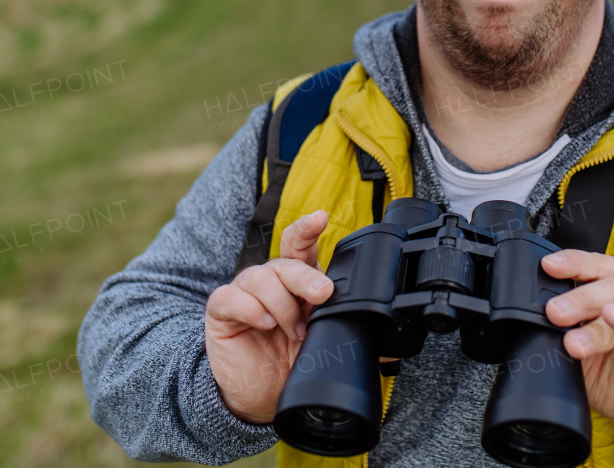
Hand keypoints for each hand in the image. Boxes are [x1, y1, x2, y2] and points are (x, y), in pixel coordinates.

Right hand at [205, 210, 333, 423]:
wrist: (261, 397)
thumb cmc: (292, 362)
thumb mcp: (325, 345)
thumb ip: (351, 333)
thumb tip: (392, 340)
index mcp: (297, 281)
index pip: (300, 245)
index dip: (308, 229)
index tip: (321, 217)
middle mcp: (271, 281)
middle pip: (285, 261)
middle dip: (305, 276)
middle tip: (322, 294)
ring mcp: (245, 293)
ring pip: (260, 277)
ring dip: (281, 305)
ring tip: (291, 331)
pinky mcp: (222, 310)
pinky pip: (230, 297)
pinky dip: (250, 309)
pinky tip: (264, 324)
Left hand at [542, 250, 613, 439]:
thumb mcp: (588, 350)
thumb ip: (571, 329)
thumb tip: (542, 319)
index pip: (599, 266)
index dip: (574, 263)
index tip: (548, 266)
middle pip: (611, 285)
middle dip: (579, 298)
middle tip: (554, 312)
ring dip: (597, 323)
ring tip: (574, 340)